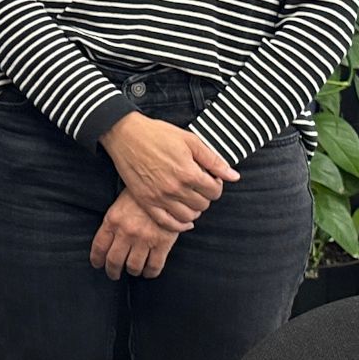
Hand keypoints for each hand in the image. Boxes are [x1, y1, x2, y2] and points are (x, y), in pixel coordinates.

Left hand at [91, 188, 182, 279]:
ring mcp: (144, 239)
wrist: (166, 187)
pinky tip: (148, 272)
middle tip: (114, 274)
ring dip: (132, 271)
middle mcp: (126, 232)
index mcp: (112, 221)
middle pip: (114, 261)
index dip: (97, 259)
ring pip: (133, 266)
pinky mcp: (162, 243)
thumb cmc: (141, 195)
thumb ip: (113, 222)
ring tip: (133, 271)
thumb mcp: (120, 204)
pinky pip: (154, 266)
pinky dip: (150, 273)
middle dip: (113, 271)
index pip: (99, 246)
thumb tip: (108, 240)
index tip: (97, 265)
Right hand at [98, 112, 236, 230]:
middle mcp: (175, 188)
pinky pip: (166, 222)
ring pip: (188, 216)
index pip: (215, 191)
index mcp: (188, 172)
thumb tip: (234, 176)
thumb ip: (213, 160)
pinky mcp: (145, 201)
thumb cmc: (157, 134)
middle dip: (205, 196)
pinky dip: (179, 225)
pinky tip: (184, 220)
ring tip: (191, 199)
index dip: (216, 185)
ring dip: (194, 210)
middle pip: (203, 205)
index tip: (210, 178)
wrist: (125, 134)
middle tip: (199, 186)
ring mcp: (159, 197)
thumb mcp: (190, 141)